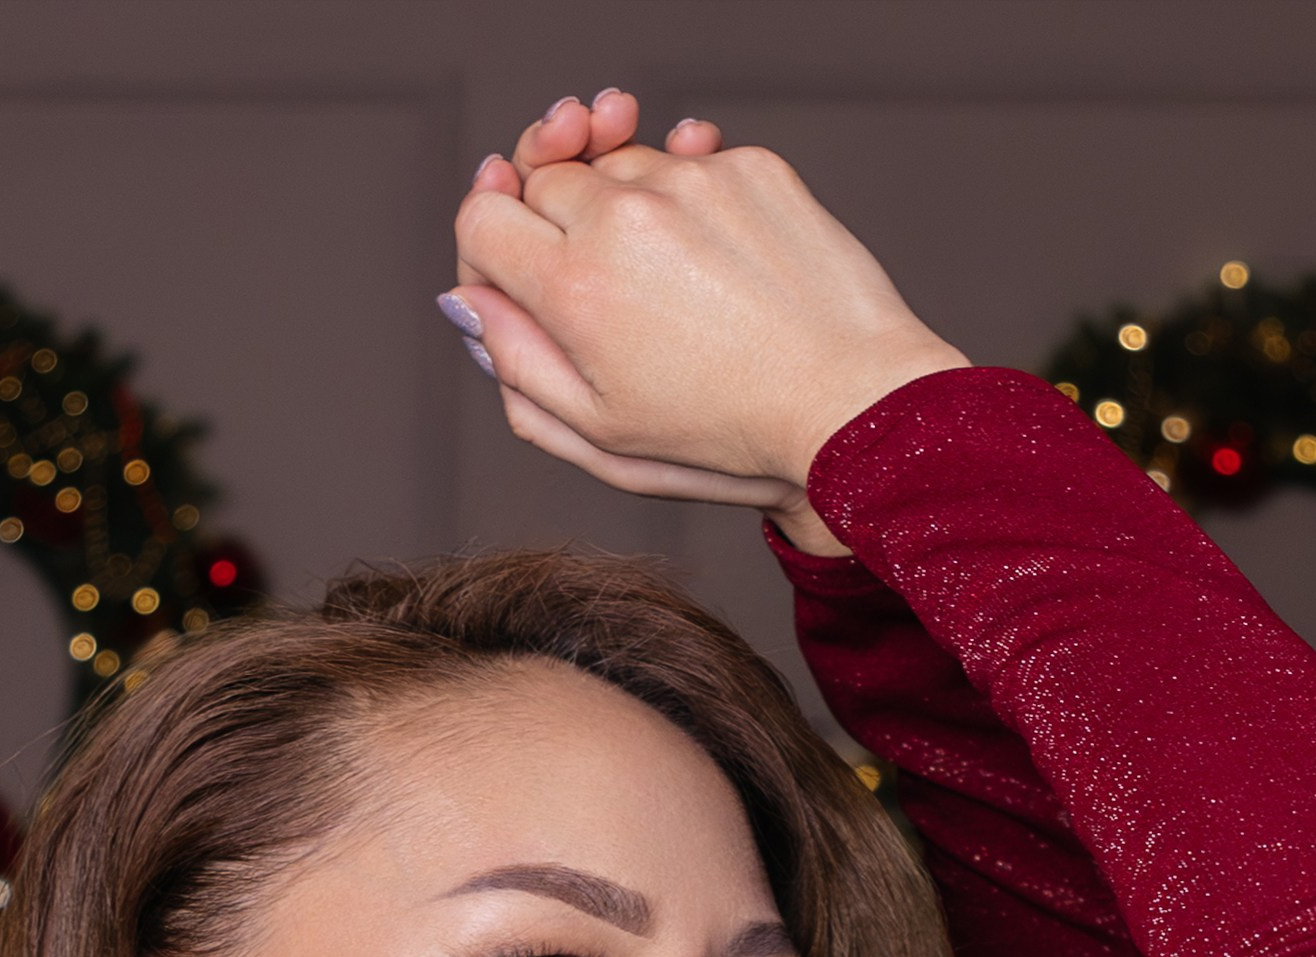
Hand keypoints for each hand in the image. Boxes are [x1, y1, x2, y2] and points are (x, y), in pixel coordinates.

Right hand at [444, 94, 966, 553]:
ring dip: (622, 204)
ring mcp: (689, 181)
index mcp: (572, 288)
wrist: (848, 409)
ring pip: (616, 162)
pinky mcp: (747, 167)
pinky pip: (689, 158)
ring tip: (661, 275)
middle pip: (542, 177)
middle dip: (552, 219)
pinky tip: (710, 257)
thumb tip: (467, 302)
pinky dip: (688, 198)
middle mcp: (622, 216)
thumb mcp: (599, 434)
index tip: (510, 262)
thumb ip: (516, 364)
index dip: (488, 243)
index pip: (482, 213)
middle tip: (588, 267)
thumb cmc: (724, 437)